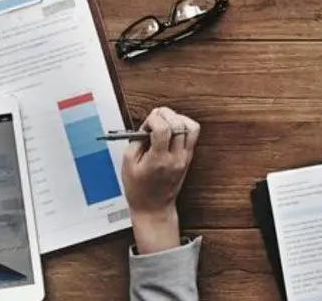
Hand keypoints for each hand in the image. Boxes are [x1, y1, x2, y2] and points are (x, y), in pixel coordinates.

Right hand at [122, 107, 199, 253]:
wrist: (154, 207)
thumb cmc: (138, 189)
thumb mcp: (128, 164)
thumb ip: (136, 141)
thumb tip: (147, 125)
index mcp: (158, 160)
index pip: (164, 129)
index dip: (154, 119)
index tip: (146, 124)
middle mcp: (175, 158)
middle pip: (179, 124)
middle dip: (165, 115)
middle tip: (154, 120)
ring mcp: (185, 157)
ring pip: (191, 126)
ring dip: (177, 118)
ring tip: (164, 123)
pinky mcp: (189, 157)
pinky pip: (193, 134)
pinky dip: (183, 125)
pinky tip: (172, 129)